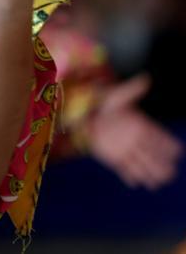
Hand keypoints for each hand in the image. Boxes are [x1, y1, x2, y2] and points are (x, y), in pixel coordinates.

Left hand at [87, 74, 182, 189]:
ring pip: (140, 164)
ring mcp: (125, 150)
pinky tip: (135, 183)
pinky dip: (128, 175)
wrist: (84, 114)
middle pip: (152, 154)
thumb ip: (131, 91)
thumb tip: (146, 78)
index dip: (168, 145)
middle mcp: (136, 140)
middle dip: (162, 164)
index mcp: (141, 126)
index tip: (177, 152)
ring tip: (159, 181)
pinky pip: (123, 168)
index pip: (159, 137)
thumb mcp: (117, 96)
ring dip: (149, 173)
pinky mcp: (113, 157)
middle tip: (171, 173)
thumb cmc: (104, 104)